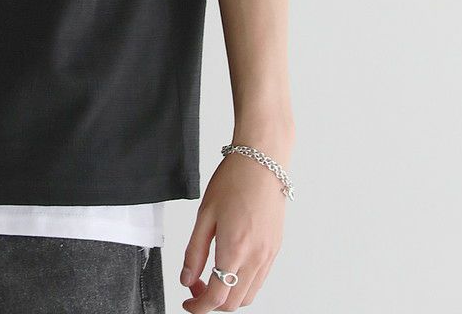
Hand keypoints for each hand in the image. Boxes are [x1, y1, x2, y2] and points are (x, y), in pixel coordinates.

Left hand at [177, 151, 286, 310]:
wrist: (262, 162)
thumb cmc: (234, 181)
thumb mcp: (205, 214)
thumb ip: (194, 251)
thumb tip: (187, 278)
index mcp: (235, 249)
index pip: (217, 296)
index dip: (199, 307)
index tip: (188, 303)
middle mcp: (256, 257)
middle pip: (234, 302)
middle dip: (212, 303)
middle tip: (196, 287)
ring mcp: (269, 255)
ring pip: (249, 295)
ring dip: (229, 296)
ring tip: (211, 277)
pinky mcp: (275, 249)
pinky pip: (259, 280)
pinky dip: (243, 284)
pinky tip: (230, 267)